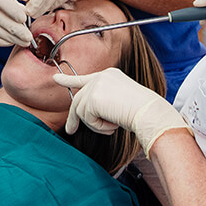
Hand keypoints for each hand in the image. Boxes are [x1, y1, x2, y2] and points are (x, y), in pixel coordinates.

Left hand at [53, 67, 191, 154]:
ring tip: (114, 125)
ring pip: (82, 111)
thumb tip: (85, 111)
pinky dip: (98, 127)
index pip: (84, 78)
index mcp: (109, 75)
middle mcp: (101, 76)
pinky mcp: (93, 97)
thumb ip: (102, 102)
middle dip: (73, 118)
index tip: (55, 79)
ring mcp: (96, 85)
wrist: (150, 113)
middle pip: (79, 99)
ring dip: (95, 124)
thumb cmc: (142, 112)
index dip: (68, 80)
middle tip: (70, 130)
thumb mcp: (120, 102)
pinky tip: (113, 124)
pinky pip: (86, 118)